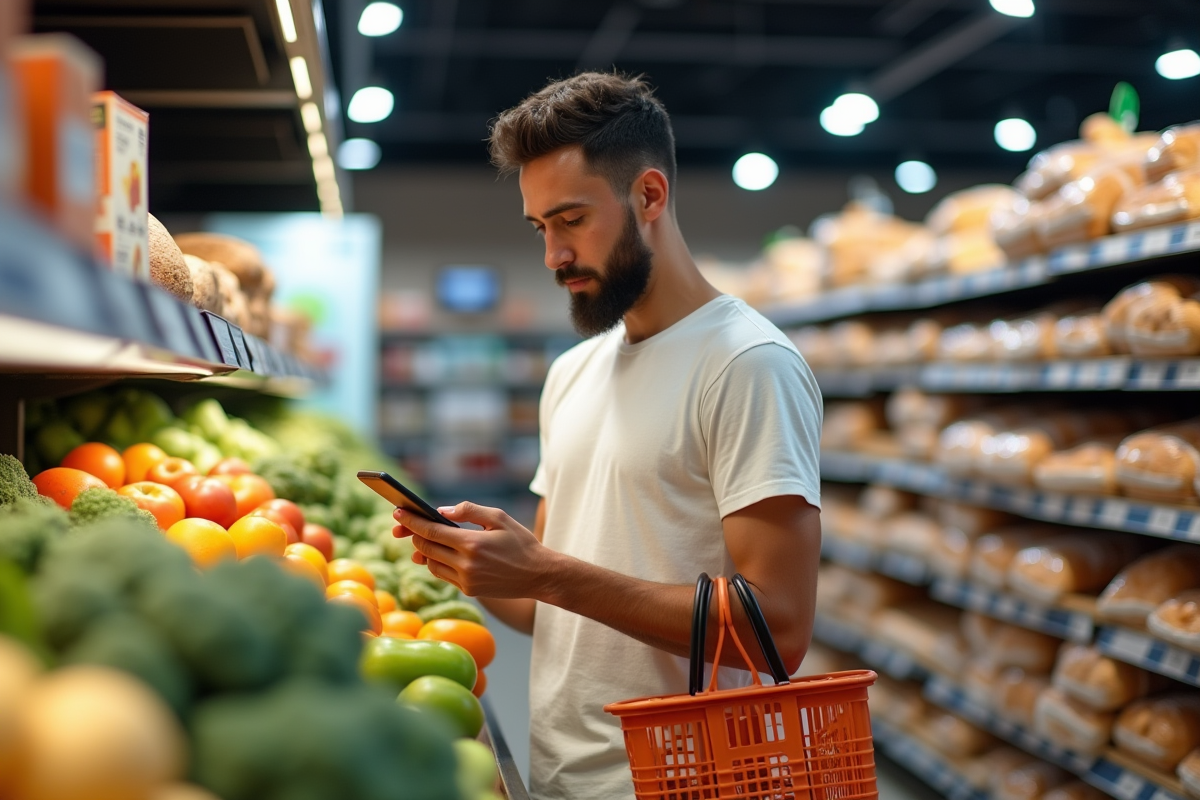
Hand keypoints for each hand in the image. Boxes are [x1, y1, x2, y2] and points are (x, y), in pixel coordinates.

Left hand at [392, 502, 554, 598]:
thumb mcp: (499, 517)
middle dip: (413, 534)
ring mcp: (466, 581)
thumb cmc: (521, 542)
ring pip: (431, 563)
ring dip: (424, 550)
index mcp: (472, 543)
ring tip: (423, 539)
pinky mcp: (468, 591)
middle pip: (426, 547)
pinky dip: (437, 563)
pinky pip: (443, 575)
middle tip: (404, 525)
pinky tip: (440, 554)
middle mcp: (466, 564)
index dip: (411, 521)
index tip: (397, 513)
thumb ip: (468, 511)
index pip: (431, 531)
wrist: (539, 575)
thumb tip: (440, 511)